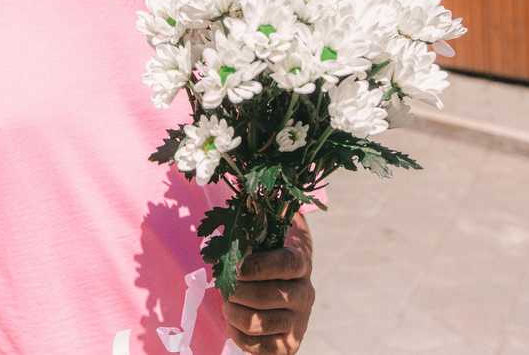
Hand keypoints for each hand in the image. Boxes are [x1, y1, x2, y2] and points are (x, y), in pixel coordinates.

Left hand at [222, 212, 314, 353]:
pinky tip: (233, 322)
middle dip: (239, 292)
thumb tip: (246, 189)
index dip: (259, 265)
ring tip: (226, 303)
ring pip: (262, 323)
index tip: (237, 266)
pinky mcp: (288, 344)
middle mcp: (305, 292)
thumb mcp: (267, 229)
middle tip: (223, 286)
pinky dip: (239, 336)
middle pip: (272, 296)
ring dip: (235, 313)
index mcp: (300, 261)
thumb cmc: (264, 254)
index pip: (286, 263)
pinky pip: (261, 348)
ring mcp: (298, 321)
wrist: (279, 291)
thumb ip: (259, 211)